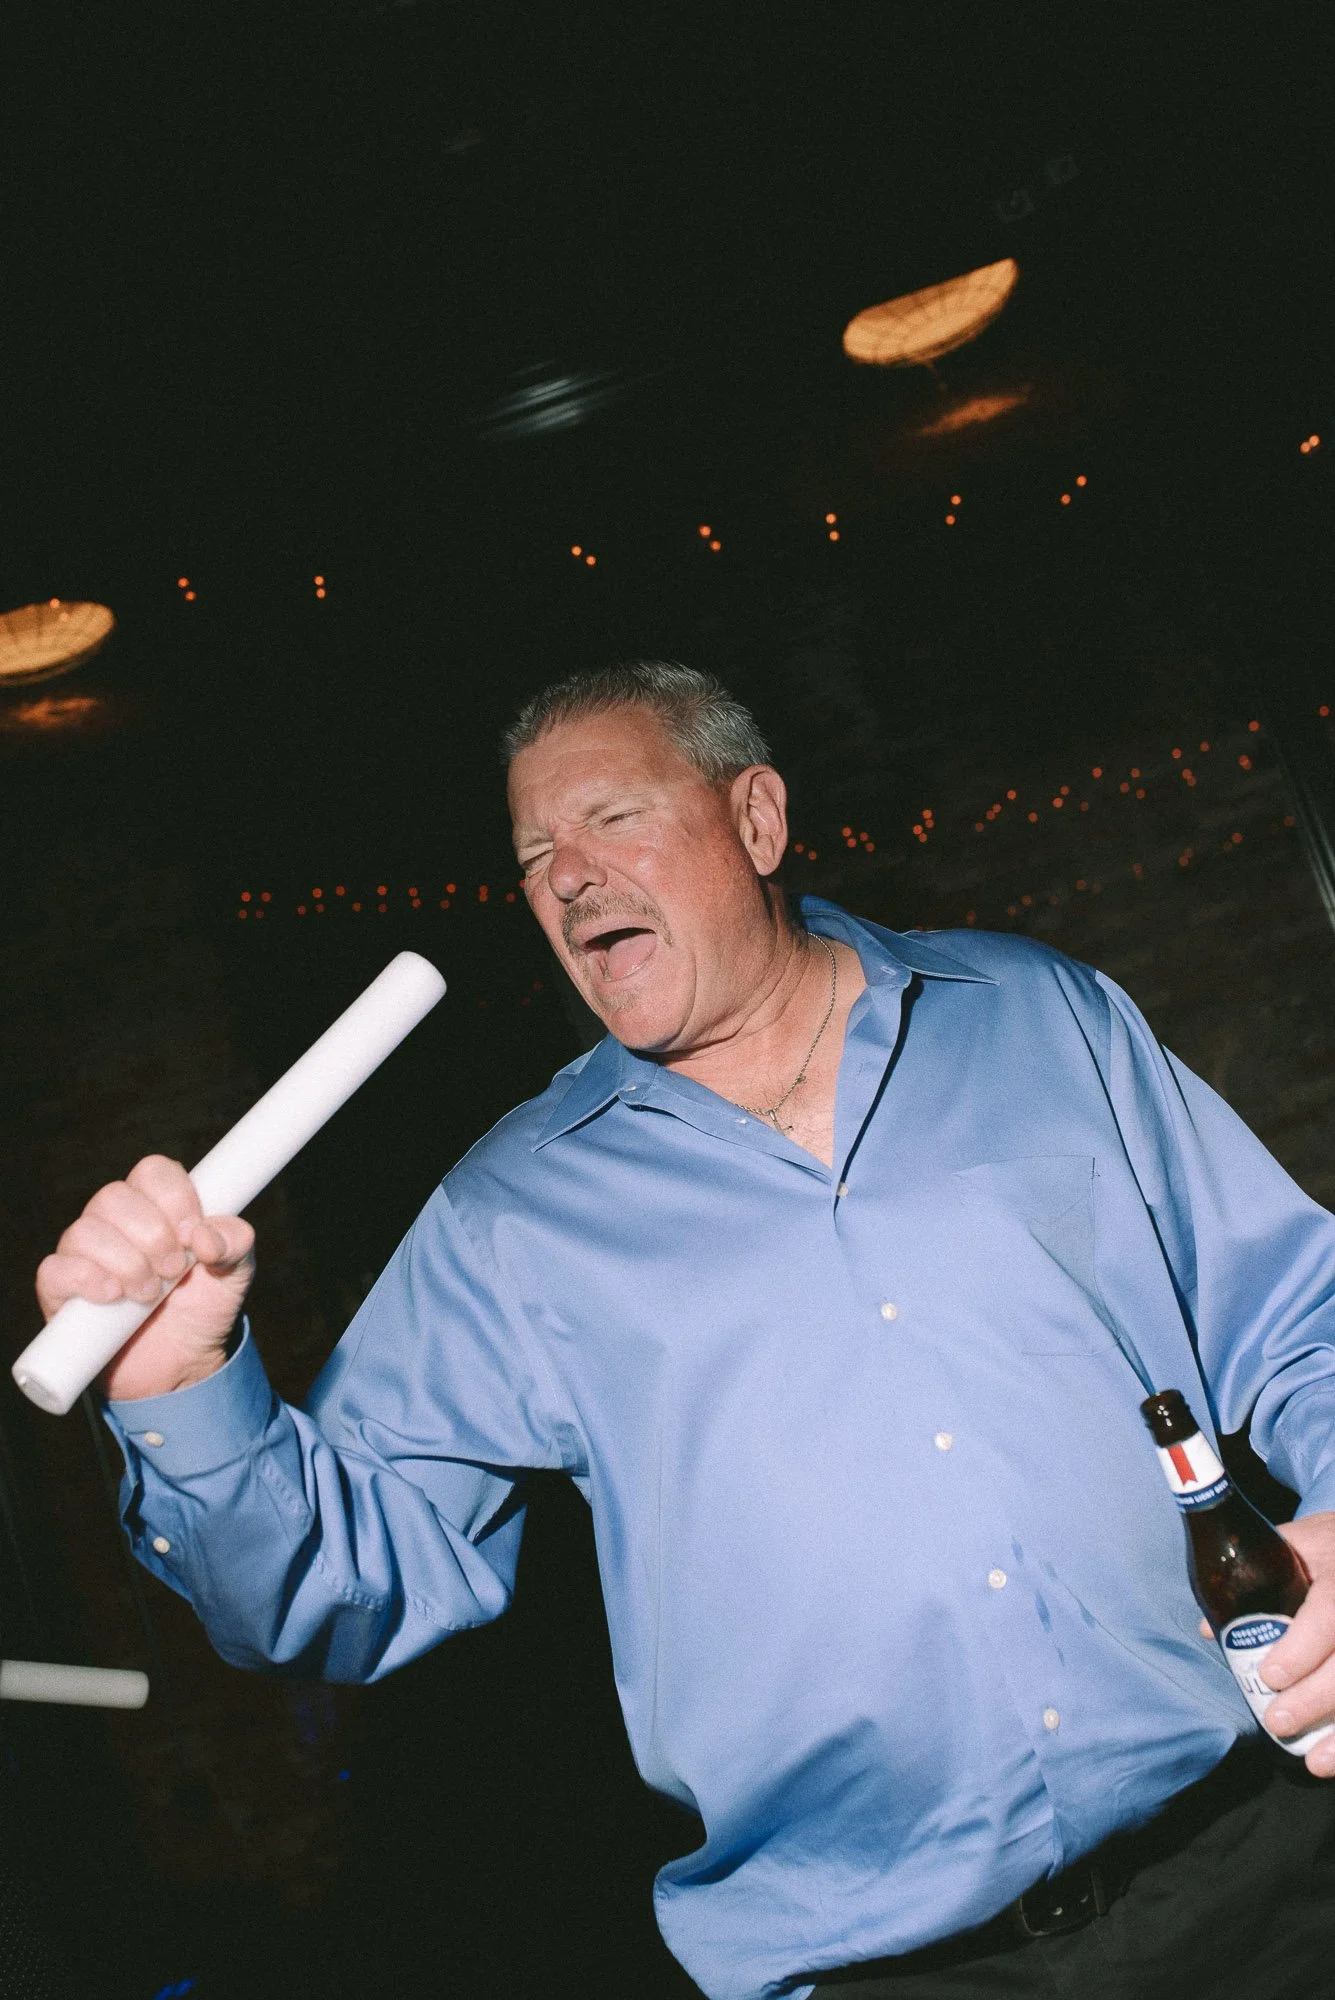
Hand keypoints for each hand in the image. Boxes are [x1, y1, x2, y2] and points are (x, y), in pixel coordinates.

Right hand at [36, 1155, 254, 1400]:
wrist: (180, 1364)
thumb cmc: (202, 1306)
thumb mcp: (235, 1272)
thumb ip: (235, 1243)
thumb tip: (206, 1237)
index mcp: (157, 1206)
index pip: (153, 1171)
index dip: (173, 1196)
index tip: (193, 1232)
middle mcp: (115, 1222)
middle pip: (115, 1197)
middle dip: (152, 1236)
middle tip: (175, 1270)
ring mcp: (84, 1254)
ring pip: (86, 1231)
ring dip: (126, 1263)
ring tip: (150, 1294)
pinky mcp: (60, 1290)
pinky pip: (55, 1269)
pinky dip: (86, 1279)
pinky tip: (113, 1297)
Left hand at [1201, 1512, 1334, 1774]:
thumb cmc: (1324, 1548)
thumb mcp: (1292, 1545)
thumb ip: (1252, 1580)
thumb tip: (1207, 1628)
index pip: (1330, 1614)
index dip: (1302, 1649)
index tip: (1269, 1676)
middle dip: (1315, 1698)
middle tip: (1276, 1721)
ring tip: (1312, 1760)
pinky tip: (1328, 1760)